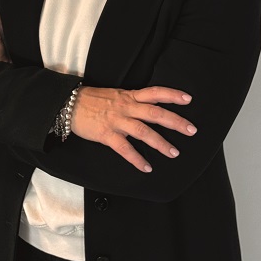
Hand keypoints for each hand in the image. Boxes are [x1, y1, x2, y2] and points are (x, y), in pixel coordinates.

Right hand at [71, 86, 196, 172]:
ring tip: (174, 152)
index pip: (155, 92)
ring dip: (160, 143)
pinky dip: (137, 159)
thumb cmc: (93, 100)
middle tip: (191, 130)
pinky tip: (147, 167)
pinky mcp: (106, 134)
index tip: (188, 99)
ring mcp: (117, 121)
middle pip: (155, 113)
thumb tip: (150, 105)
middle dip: (175, 121)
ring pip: (143, 131)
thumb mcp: (115, 94)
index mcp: (129, 95)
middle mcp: (126, 107)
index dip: (172, 95)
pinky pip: (125, 149)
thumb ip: (132, 100)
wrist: (69, 105)